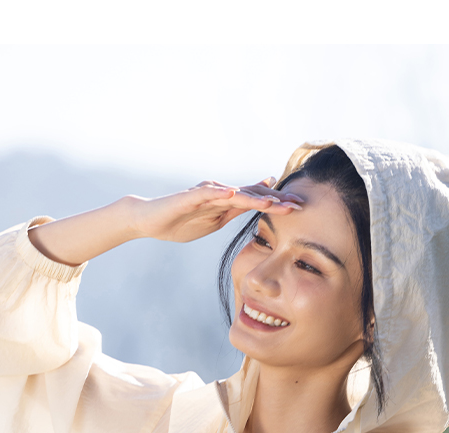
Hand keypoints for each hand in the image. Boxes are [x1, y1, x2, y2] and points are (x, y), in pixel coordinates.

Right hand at [126, 178, 303, 243]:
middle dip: (276, 199)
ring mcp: (205, 194)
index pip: (257, 200)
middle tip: (299, 204)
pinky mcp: (189, 198)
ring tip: (275, 202)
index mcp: (226, 203)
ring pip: (235, 194)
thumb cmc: (180, 222)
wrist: (149, 219)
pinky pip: (208, 195)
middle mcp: (219, 194)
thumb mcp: (213, 222)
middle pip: (253, 194)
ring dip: (256, 197)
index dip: (278, 204)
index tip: (299, 208)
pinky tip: (236, 194)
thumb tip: (251, 215)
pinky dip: (222, 194)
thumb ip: (231, 215)